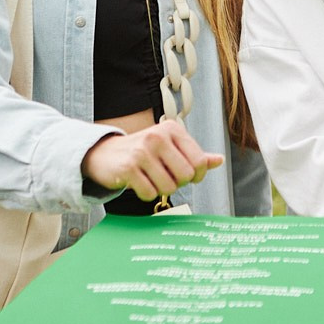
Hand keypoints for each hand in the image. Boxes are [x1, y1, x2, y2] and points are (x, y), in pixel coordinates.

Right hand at [82, 117, 221, 199]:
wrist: (104, 154)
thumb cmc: (143, 152)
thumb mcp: (170, 147)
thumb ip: (194, 155)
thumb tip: (219, 160)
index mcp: (172, 129)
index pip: (200, 160)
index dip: (197, 175)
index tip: (187, 176)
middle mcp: (157, 136)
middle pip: (186, 176)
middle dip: (178, 183)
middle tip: (164, 177)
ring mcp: (141, 151)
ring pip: (169, 187)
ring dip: (161, 189)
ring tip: (150, 178)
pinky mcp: (127, 168)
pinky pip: (149, 193)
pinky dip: (146, 194)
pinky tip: (139, 183)